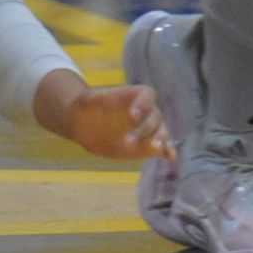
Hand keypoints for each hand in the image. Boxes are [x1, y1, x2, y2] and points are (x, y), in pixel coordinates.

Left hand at [36, 69, 164, 161]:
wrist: (88, 123)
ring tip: (157, 149)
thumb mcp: (85, 101)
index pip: (147, 95)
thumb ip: (88, 102)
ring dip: (161, 140)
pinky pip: (160, 146)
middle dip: (146, 129)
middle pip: (155, 117)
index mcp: (134, 95)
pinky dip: (166, 151)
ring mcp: (147, 128)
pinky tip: (170, 157)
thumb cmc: (87, 107)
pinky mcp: (146, 144)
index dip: (143, 104)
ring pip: (160, 132)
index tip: (132, 116)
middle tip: (131, 140)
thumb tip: (83, 103)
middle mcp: (145, 110)